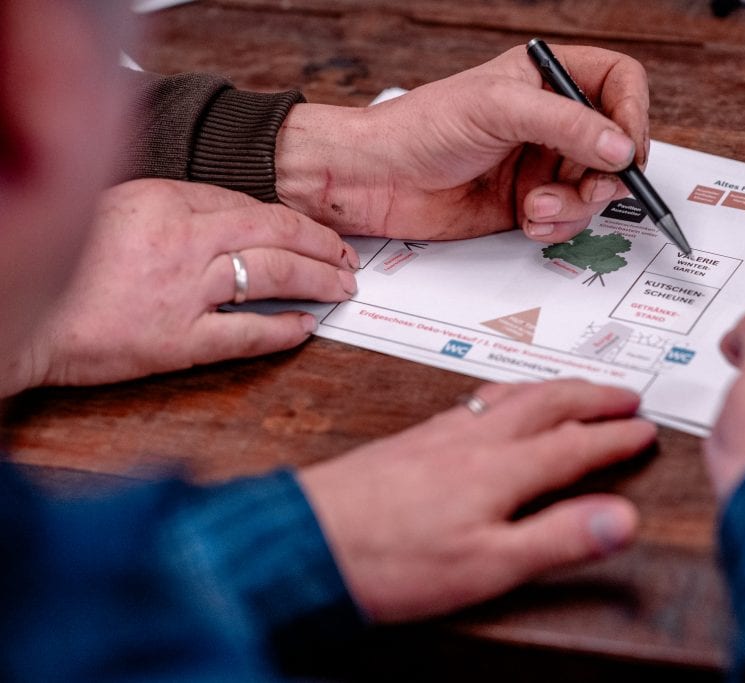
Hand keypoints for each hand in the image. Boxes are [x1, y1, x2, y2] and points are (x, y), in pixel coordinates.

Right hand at [6, 179, 358, 392]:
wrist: (20, 314)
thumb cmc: (66, 263)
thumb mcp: (119, 210)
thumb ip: (175, 208)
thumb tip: (231, 217)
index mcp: (165, 200)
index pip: (252, 205)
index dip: (295, 220)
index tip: (317, 231)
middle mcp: (182, 239)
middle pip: (276, 233)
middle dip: (322, 245)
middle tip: (347, 258)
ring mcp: (183, 290)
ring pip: (273, 274)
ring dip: (317, 280)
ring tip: (341, 287)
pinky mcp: (177, 341)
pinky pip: (247, 333)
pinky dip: (283, 330)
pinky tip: (306, 326)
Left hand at [275, 44, 648, 243]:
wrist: (377, 181)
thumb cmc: (421, 128)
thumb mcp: (498, 109)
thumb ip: (566, 125)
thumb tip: (620, 147)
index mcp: (547, 79)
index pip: (620, 85)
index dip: (633, 116)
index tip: (624, 149)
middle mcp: (551, 121)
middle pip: (617, 147)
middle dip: (602, 175)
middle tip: (584, 187)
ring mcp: (542, 164)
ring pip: (596, 190)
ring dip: (574, 206)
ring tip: (535, 205)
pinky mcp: (529, 203)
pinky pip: (569, 220)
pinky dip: (556, 227)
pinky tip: (526, 219)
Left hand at [297, 379, 656, 622]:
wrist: (310, 538)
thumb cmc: (392, 561)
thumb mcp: (488, 566)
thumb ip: (558, 539)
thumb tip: (622, 519)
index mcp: (501, 470)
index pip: (575, 445)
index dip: (615, 438)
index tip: (645, 431)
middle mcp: (475, 440)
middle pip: (548, 403)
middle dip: (593, 395)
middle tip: (626, 394)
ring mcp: (443, 433)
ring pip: (513, 394)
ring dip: (554, 386)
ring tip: (575, 386)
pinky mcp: (416, 437)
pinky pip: (480, 397)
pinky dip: (511, 391)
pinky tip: (500, 403)